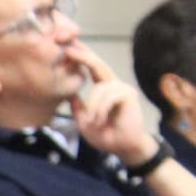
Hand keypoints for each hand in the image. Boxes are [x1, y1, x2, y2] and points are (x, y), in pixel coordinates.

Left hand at [62, 43, 158, 166]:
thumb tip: (67, 93)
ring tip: (94, 122)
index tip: (67, 47)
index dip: (81, 56)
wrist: (124, 148)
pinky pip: (109, 97)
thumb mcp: (84, 121)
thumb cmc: (106, 136)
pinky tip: (100, 121)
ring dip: (93, 107)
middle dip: (83, 56)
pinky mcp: (129, 96)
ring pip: (100, 88)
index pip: (92, 68)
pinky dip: (102, 110)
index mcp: (104, 88)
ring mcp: (122, 89)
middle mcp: (114, 85)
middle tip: (67, 50)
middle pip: (98, 65)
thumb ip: (77, 107)